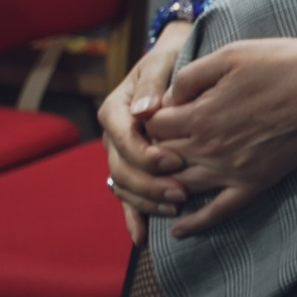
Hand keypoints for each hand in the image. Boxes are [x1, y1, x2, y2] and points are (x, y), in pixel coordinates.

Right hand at [100, 23, 192, 241]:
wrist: (176, 60)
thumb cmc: (172, 58)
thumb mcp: (163, 61)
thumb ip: (152, 83)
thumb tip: (145, 111)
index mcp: (116, 110)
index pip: (122, 137)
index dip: (144, 153)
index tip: (172, 160)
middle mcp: (114, 136)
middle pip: (121, 168)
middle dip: (150, 184)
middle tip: (182, 192)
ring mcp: (121, 155)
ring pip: (123, 185)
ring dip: (146, 201)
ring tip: (176, 207)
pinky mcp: (133, 169)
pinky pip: (128, 196)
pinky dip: (134, 216)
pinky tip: (142, 237)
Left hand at [142, 34, 296, 235]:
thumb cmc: (281, 63)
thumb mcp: (229, 55)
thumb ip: (189, 75)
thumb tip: (165, 99)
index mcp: (200, 116)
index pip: (153, 127)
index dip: (153, 118)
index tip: (163, 111)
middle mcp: (209, 149)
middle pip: (161, 159)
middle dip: (154, 151)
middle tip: (160, 142)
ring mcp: (231, 171)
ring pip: (180, 187)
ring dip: (164, 186)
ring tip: (159, 181)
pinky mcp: (254, 183)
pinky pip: (217, 212)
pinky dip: (195, 224)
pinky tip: (179, 229)